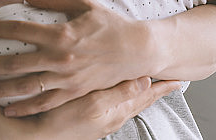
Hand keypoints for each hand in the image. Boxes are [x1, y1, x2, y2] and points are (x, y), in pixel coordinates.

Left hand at [0, 0, 159, 116]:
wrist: (136, 50)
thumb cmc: (110, 24)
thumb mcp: (84, 4)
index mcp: (61, 33)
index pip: (21, 30)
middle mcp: (61, 58)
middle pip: (17, 63)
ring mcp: (67, 78)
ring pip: (26, 87)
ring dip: (2, 89)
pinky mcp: (74, 92)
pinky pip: (44, 104)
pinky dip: (24, 109)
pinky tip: (9, 110)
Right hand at [27, 77, 180, 139]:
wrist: (36, 138)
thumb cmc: (62, 122)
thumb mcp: (94, 105)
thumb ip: (121, 93)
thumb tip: (146, 80)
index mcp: (117, 111)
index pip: (147, 96)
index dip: (163, 87)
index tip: (179, 80)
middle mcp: (113, 116)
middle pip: (142, 100)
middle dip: (157, 90)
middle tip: (172, 81)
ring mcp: (102, 119)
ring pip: (129, 102)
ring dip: (142, 92)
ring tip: (152, 84)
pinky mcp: (91, 119)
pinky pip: (116, 105)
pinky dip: (124, 96)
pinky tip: (120, 93)